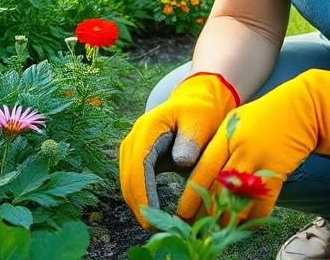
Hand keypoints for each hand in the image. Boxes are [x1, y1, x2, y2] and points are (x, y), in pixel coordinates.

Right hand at [119, 72, 240, 227]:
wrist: (197, 101)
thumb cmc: (201, 111)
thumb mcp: (200, 121)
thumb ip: (191, 140)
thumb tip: (180, 161)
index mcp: (147, 128)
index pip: (139, 166)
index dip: (143, 193)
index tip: (153, 216)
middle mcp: (134, 138)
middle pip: (128, 177)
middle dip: (139, 205)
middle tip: (155, 229)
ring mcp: (133, 147)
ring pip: (128, 182)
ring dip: (138, 204)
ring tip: (155, 225)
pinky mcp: (139, 157)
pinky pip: (135, 180)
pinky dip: (142, 197)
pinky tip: (154, 213)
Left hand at [175, 68, 329, 222]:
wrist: (302, 109)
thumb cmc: (264, 116)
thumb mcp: (235, 122)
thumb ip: (219, 145)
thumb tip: (201, 172)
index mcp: (226, 136)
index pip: (202, 171)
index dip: (191, 195)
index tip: (182, 211)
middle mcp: (240, 150)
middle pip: (218, 189)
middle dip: (206, 211)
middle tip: (197, 225)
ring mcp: (261, 163)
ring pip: (238, 200)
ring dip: (227, 218)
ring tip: (217, 228)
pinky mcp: (278, 174)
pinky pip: (262, 204)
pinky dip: (252, 218)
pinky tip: (245, 223)